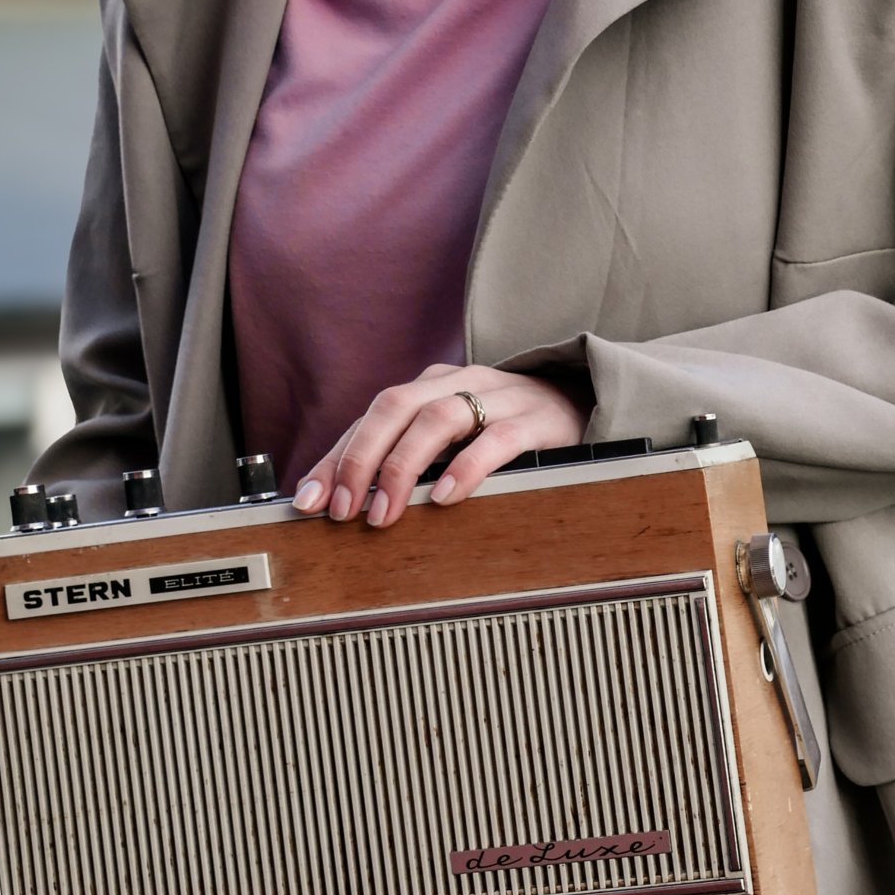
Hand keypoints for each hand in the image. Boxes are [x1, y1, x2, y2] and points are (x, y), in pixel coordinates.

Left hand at [292, 363, 592, 530]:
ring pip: (438, 417)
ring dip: (403, 466)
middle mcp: (459, 382)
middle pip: (395, 406)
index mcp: (432, 385)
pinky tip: (446, 495)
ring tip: (385, 512)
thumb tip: (351, 504)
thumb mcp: (455, 439)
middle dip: (361, 458)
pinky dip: (467, 466)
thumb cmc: (508, 428)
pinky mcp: (537, 419)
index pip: (371, 416)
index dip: (337, 456)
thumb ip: (410, 460)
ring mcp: (499, 396)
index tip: (309, 499)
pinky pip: (497, 438)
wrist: (585, 403)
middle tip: (342, 510)